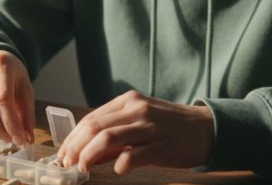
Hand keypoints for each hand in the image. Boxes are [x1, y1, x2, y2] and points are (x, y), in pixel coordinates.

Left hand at [56, 91, 214, 174]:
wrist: (207, 129)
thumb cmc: (170, 126)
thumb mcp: (141, 120)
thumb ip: (115, 133)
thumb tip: (86, 153)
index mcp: (129, 101)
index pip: (91, 118)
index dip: (73, 138)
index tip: (63, 154)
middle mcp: (137, 110)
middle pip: (94, 127)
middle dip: (75, 147)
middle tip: (67, 164)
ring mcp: (150, 127)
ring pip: (108, 138)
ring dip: (89, 155)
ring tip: (83, 168)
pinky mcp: (161, 146)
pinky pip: (133, 156)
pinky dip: (120, 165)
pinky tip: (117, 170)